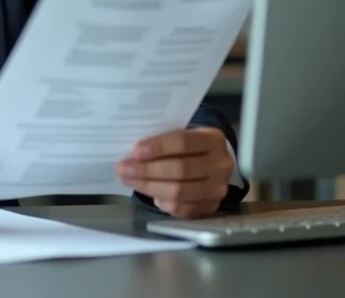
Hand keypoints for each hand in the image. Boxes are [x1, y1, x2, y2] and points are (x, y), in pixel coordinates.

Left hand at [116, 127, 233, 218]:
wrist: (212, 163)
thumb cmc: (189, 146)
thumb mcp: (182, 134)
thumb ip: (164, 141)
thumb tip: (132, 153)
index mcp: (213, 139)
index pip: (184, 142)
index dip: (158, 147)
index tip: (135, 151)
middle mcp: (221, 165)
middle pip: (181, 170)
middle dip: (148, 170)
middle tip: (124, 169)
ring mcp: (218, 189)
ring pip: (179, 192)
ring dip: (149, 187)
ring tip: (129, 180)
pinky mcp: (211, 208)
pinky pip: (182, 209)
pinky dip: (162, 202)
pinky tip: (150, 194)